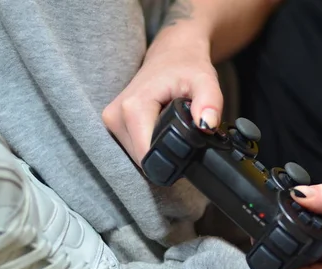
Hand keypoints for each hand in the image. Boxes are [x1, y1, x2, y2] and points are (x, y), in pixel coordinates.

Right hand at [102, 27, 221, 164]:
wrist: (173, 52)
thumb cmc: (188, 66)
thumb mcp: (205, 81)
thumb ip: (210, 103)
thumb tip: (208, 125)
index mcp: (133, 108)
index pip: (147, 155)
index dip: (170, 162)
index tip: (189, 155)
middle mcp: (115, 116)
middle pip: (142, 158)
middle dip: (166, 156)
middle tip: (185, 138)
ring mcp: (111, 121)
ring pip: (137, 156)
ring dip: (158, 151)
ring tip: (172, 131)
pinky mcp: (114, 124)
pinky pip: (134, 147)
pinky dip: (151, 144)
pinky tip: (162, 131)